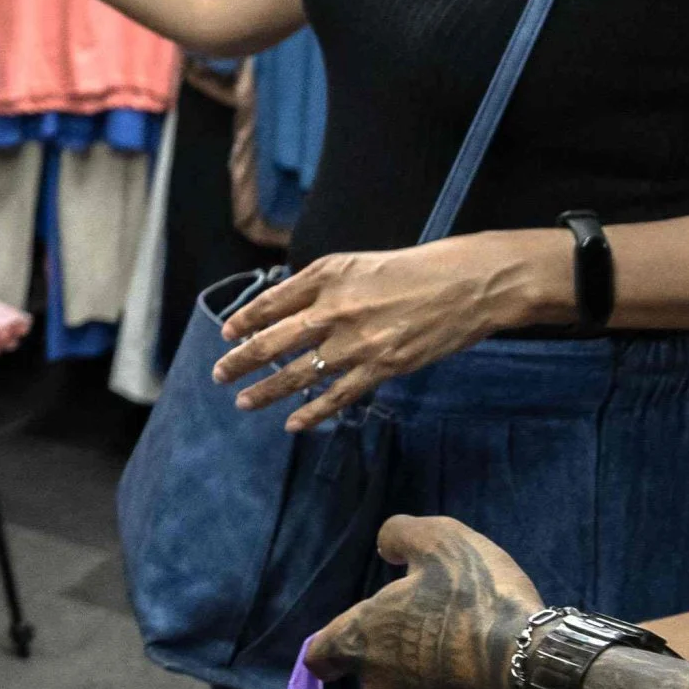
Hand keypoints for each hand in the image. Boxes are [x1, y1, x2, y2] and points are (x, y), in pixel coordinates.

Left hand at [211, 235, 552, 430]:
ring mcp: (358, 342)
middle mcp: (336, 308)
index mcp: (328, 275)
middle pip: (274, 340)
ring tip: (243, 402)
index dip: (244, 321)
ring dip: (266, 390)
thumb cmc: (415, 269)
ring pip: (299, 373)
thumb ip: (320, 286)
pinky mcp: (384, 367)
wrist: (469, 284)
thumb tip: (283, 311)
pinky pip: (338, 396)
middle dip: (240, 360)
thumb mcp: (358, 264)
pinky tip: (292, 424)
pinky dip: (313, 413)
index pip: (271, 302)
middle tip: (219, 374)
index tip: (225, 334)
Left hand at [305, 512, 545, 688]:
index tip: (342, 648)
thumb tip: (386, 546)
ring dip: (428, 688)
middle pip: (374, 676)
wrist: (537, 667)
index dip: (331, 650)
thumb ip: (402, 535)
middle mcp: (379, 686)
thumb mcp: (439, 541)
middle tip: (432, 641)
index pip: (321, 656)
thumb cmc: (478, 599)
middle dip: (396, 662)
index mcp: (364, 639)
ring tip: (464, 668)